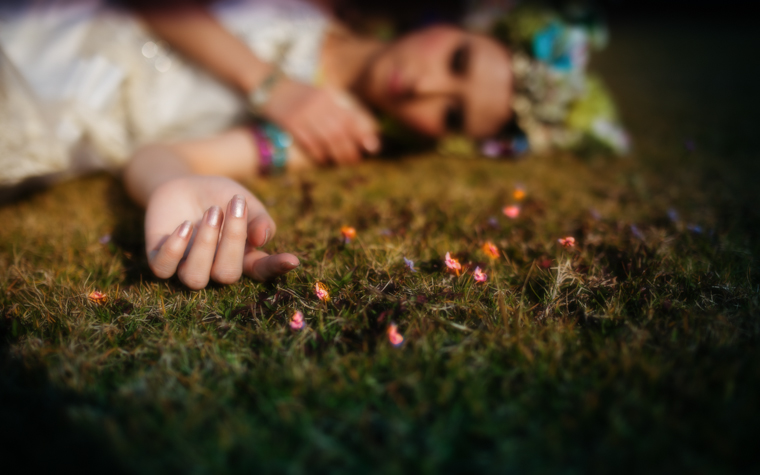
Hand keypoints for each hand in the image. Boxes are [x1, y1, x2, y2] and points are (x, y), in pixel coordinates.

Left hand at [144, 176, 298, 288]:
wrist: (181, 182)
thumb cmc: (217, 195)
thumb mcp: (242, 199)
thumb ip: (257, 218)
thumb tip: (263, 238)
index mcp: (241, 257)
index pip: (260, 271)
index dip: (275, 268)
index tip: (292, 260)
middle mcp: (214, 268)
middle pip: (226, 275)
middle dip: (232, 240)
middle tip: (235, 206)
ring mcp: (185, 267)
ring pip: (195, 278)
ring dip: (205, 245)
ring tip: (211, 212)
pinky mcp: (159, 260)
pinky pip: (163, 269)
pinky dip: (175, 248)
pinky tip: (184, 225)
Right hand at [264, 79, 378, 165]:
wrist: (267, 83)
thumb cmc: (297, 92)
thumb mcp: (319, 93)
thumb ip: (336, 107)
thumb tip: (357, 127)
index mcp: (328, 96)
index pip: (351, 117)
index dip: (363, 134)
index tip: (373, 147)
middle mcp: (318, 104)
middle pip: (341, 131)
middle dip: (351, 148)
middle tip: (356, 160)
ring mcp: (304, 113)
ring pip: (327, 138)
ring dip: (337, 153)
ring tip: (343, 162)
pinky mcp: (290, 122)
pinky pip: (309, 142)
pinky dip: (319, 153)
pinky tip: (324, 159)